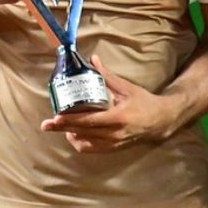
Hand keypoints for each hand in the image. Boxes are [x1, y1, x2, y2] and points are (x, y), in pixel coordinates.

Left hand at [39, 73, 179, 152]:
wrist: (160, 120)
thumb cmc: (144, 102)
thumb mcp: (126, 88)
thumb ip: (107, 76)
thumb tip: (93, 59)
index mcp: (117, 117)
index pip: (89, 121)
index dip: (70, 120)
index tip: (55, 118)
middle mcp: (114, 133)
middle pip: (83, 133)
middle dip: (63, 129)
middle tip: (46, 125)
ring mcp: (114, 143)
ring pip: (86, 143)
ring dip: (71, 135)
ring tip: (60, 127)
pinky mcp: (114, 148)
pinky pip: (92, 149)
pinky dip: (81, 142)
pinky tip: (74, 135)